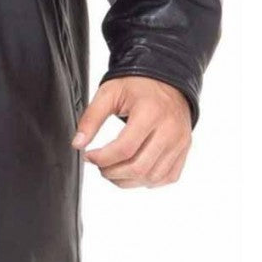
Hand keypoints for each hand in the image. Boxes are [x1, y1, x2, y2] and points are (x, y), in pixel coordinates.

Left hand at [70, 76, 191, 187]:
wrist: (166, 80)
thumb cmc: (136, 85)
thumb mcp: (109, 93)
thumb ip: (91, 117)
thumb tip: (78, 144)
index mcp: (150, 112)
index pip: (125, 149)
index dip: (102, 158)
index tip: (88, 156)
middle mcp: (169, 130)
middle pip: (139, 167)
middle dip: (112, 173)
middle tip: (99, 166)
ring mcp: (180, 142)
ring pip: (153, 177)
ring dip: (128, 181)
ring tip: (112, 170)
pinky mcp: (184, 150)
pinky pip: (167, 177)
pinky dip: (147, 181)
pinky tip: (132, 172)